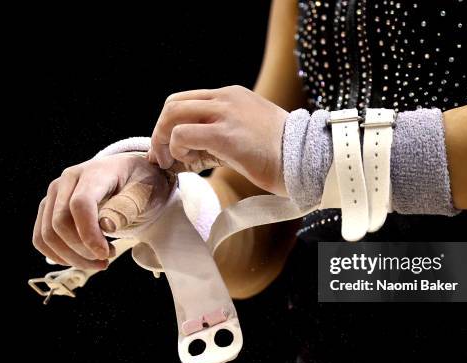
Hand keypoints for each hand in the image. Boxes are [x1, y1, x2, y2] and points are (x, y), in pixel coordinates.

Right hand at [32, 153, 169, 269]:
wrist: (132, 177)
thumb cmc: (140, 186)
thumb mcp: (145, 193)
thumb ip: (127, 207)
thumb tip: (106, 226)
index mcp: (96, 172)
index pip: (80, 204)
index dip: (89, 234)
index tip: (105, 254)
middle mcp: (69, 179)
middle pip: (60, 223)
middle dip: (83, 250)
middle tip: (107, 258)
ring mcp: (56, 193)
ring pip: (47, 234)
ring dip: (72, 257)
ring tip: (99, 261)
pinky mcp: (49, 207)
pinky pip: (41, 239)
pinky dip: (59, 256)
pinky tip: (81, 259)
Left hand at [149, 85, 288, 194]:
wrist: (306, 160)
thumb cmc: (281, 155)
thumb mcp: (247, 134)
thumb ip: (218, 136)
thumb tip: (186, 154)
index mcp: (232, 95)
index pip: (187, 100)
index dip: (170, 123)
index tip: (168, 147)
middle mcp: (226, 98)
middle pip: (173, 104)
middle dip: (160, 131)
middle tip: (160, 157)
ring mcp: (225, 114)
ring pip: (172, 115)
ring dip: (163, 141)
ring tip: (171, 162)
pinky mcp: (224, 135)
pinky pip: (182, 136)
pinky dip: (176, 150)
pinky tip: (188, 163)